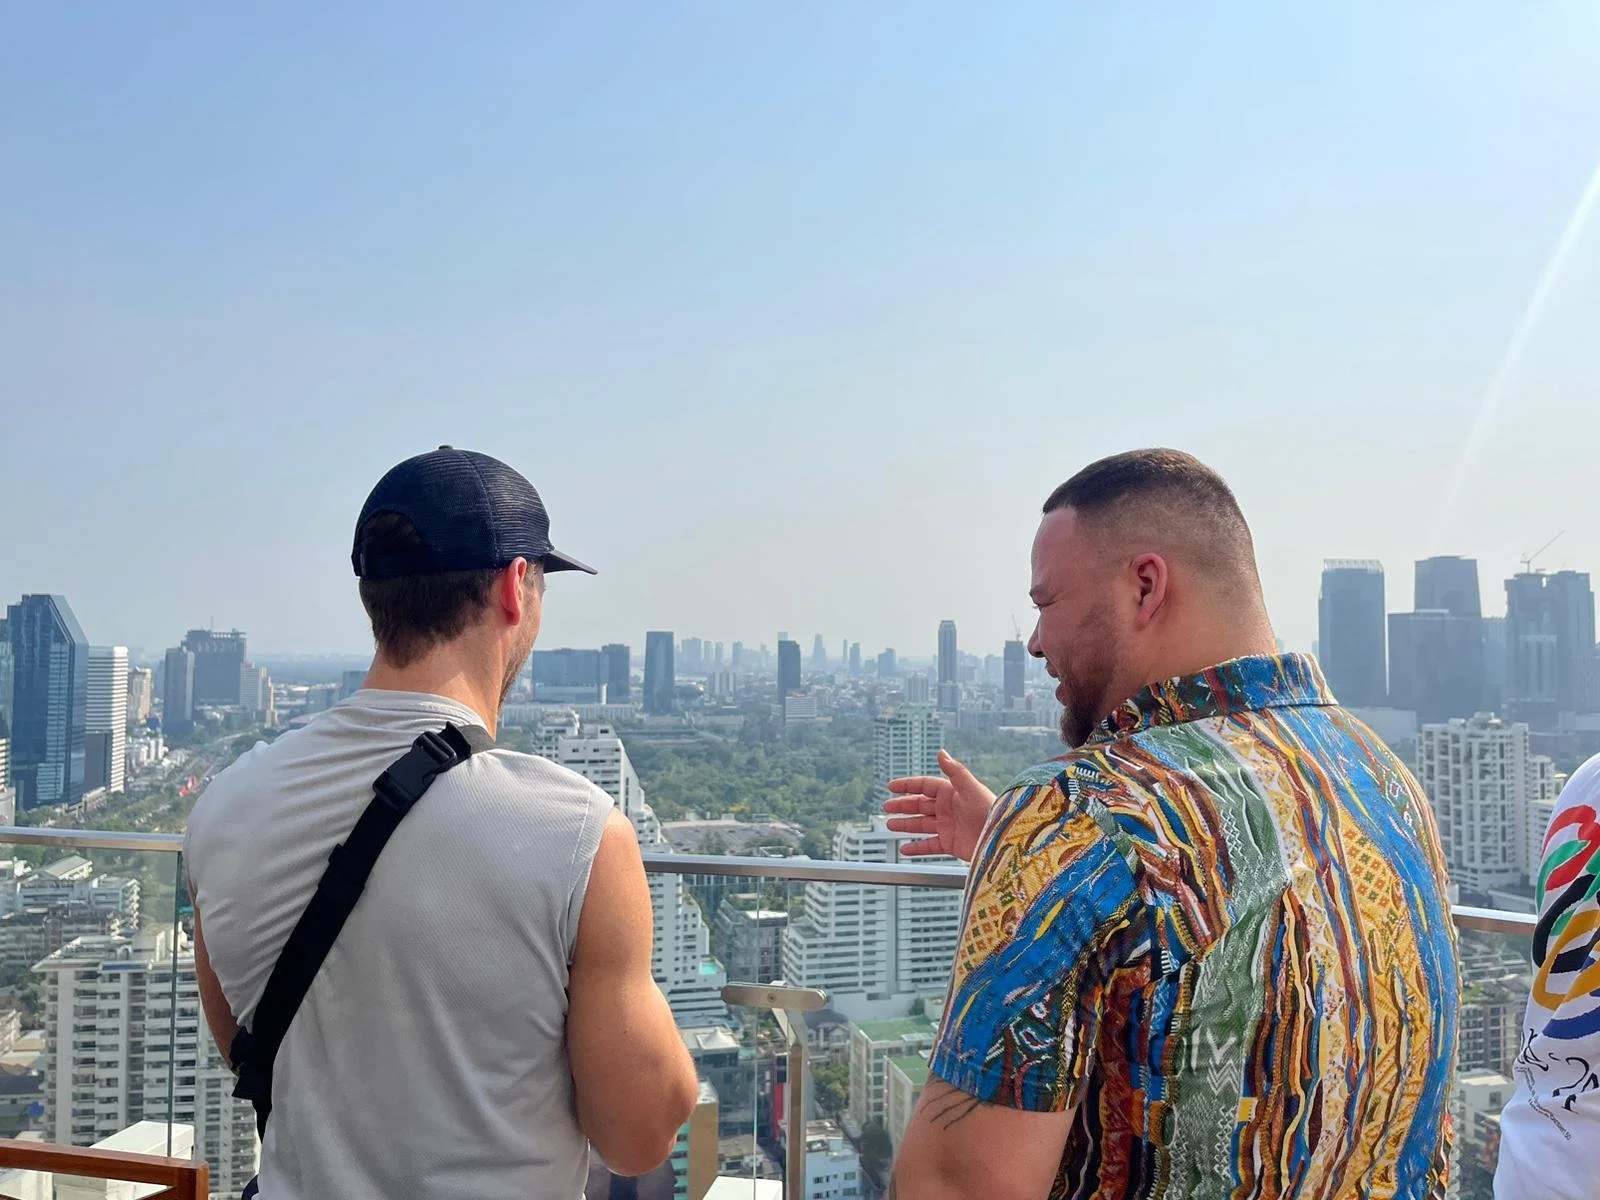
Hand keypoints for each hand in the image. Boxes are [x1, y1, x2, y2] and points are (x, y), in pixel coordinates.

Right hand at [884, 749, 996, 863]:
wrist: (1001, 839)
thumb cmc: (990, 811)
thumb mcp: (971, 788)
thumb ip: (955, 771)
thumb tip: (941, 752)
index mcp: (951, 793)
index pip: (925, 786)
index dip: (908, 785)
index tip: (891, 786)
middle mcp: (948, 809)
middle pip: (920, 805)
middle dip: (903, 805)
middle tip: (886, 807)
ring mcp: (949, 827)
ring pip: (921, 825)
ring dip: (905, 824)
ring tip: (889, 825)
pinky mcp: (951, 844)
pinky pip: (929, 845)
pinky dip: (916, 848)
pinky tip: (904, 849)